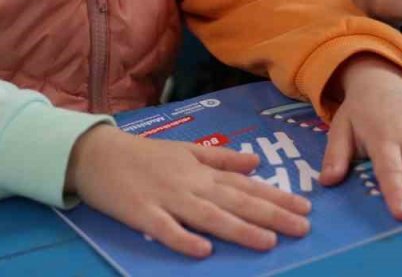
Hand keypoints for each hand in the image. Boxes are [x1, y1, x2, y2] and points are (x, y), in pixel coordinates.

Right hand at [66, 125, 310, 258]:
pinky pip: (166, 230)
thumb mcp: (186, 150)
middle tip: (302, 228)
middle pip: (236, 202)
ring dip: (238, 229)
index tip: (305, 207)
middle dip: (271, 215)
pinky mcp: (142, 213)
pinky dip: (184, 240)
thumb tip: (255, 162)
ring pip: (208, 217)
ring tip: (267, 241)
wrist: (97, 153)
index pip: (246, 186)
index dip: (276, 197)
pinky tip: (203, 251)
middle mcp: (190, 184)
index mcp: (201, 170)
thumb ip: (221, 158)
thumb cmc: (144, 154)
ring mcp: (167, 199)